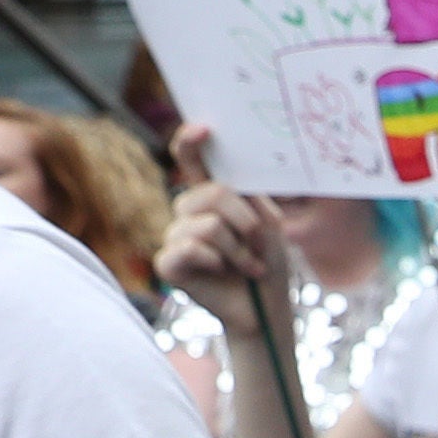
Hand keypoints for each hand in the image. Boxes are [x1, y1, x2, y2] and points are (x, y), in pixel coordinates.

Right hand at [155, 128, 287, 337]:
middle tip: (259, 245)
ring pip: (208, 225)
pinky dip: (217, 262)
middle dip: (246, 221)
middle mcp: (188, 212)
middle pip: (212, 193)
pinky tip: (222, 272)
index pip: (192, 161)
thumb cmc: (267, 263)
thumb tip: (229, 179)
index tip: (203, 128)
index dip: (191, 142)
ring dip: (239, 249)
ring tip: (248, 266)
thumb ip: (249, 197)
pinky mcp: (169, 263)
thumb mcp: (269, 224)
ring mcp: (175, 236)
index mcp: (211, 197)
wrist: (266, 308)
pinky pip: (191, 248)